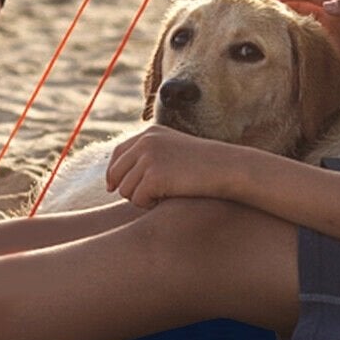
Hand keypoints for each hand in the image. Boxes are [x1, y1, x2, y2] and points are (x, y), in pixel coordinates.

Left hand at [105, 125, 241, 208]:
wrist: (227, 168)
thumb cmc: (204, 166)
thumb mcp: (174, 151)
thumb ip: (150, 156)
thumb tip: (117, 177)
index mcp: (149, 133)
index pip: (118, 154)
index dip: (114, 173)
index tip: (113, 187)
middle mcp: (145, 142)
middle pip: (116, 173)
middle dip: (128, 188)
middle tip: (148, 196)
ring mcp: (149, 158)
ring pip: (125, 190)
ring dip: (140, 198)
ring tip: (163, 196)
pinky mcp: (154, 176)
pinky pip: (138, 199)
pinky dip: (149, 205)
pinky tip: (166, 200)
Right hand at [270, 0, 339, 95]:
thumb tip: (328, 4)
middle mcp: (336, 18)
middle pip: (303, 7)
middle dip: (283, 6)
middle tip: (259, 11)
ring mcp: (334, 36)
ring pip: (303, 26)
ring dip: (286, 24)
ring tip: (264, 29)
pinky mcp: (333, 53)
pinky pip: (309, 45)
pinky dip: (294, 44)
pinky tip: (280, 51)